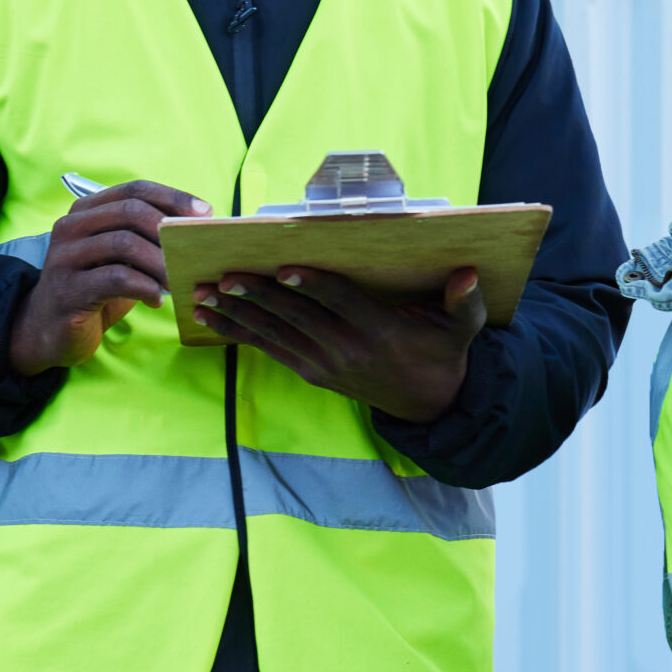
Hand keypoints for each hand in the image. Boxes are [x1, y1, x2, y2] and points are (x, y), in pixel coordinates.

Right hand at [7, 180, 212, 376]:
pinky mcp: (68, 289)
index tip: (204, 212)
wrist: (49, 330)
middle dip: (169, 229)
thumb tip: (196, 225)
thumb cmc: (95, 290)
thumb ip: (145, 239)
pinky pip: (116, 279)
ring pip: (124, 243)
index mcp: (85, 211)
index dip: (172, 197)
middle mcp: (71, 227)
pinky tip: (156, 301)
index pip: (134, 189)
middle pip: (130, 211)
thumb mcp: (120, 258)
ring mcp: (65, 257)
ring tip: (177, 280)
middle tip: (194, 250)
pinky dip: (145, 288)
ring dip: (160, 262)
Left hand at [194, 265, 486, 423]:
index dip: (314, 284)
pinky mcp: (312, 372)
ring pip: (275, 333)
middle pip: (297, 316)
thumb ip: (465, 302)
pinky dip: (238, 332)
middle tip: (224, 276)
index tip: (286, 267)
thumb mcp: (463, 330)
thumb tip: (468, 274)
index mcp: (380, 332)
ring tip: (202, 295)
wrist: (429, 404)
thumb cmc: (443, 354)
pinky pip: (269, 349)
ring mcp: (325, 363)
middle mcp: (347, 349)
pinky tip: (210, 317)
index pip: (342, 303)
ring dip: (236, 313)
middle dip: (258, 296)